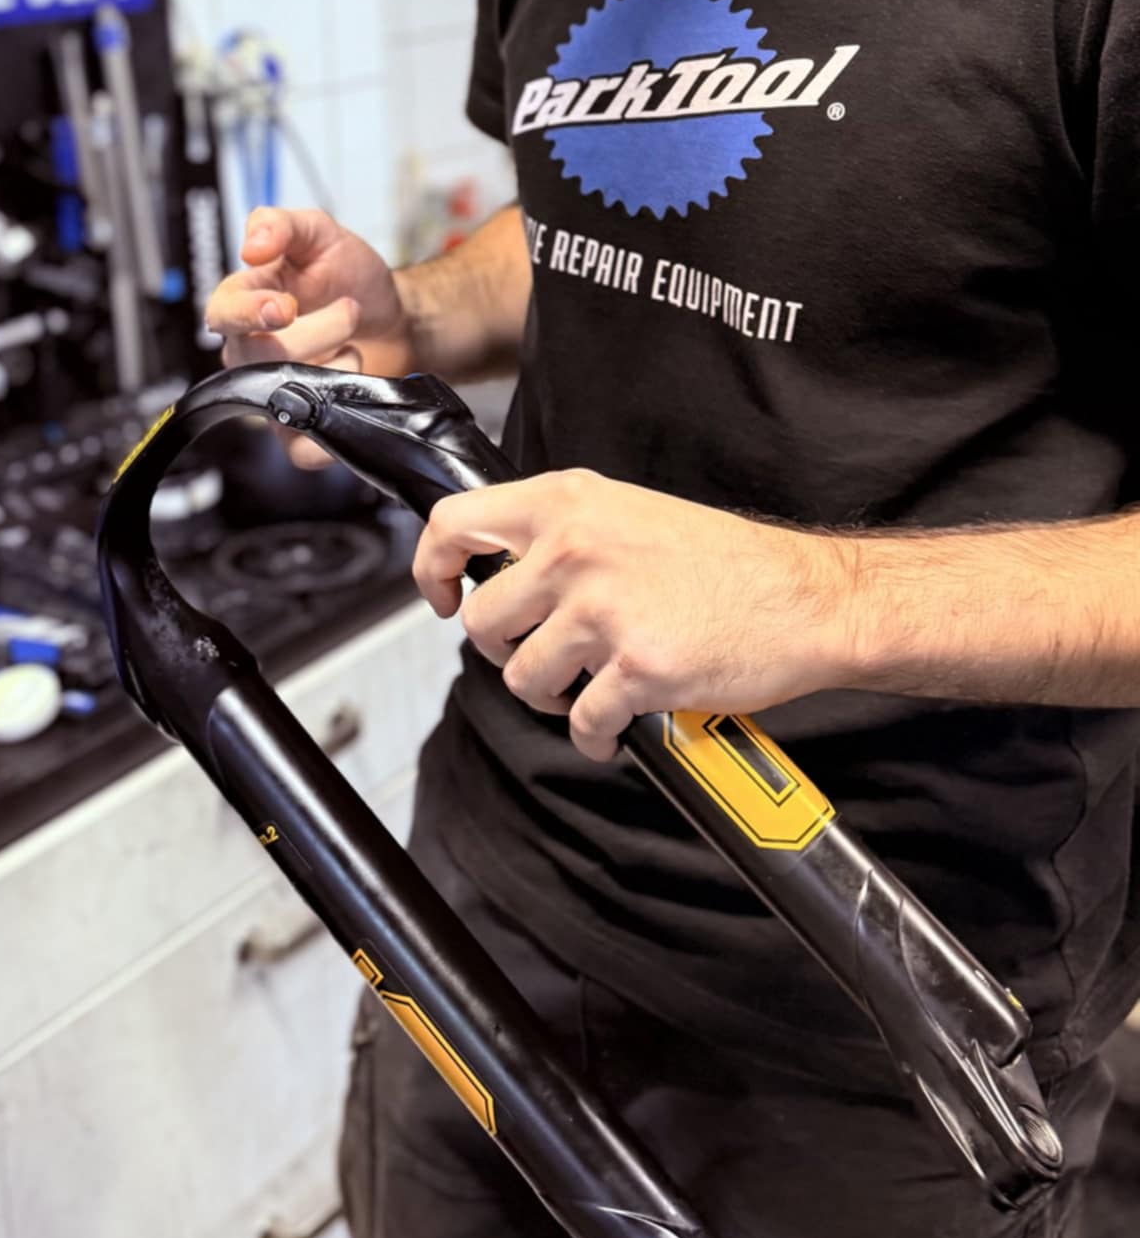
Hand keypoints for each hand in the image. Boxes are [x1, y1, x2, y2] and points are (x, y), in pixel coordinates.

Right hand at [206, 208, 412, 467]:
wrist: (394, 320)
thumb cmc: (349, 277)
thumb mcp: (321, 234)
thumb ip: (284, 225)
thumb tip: (251, 244)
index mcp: (244, 301)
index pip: (223, 312)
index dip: (249, 313)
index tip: (285, 307)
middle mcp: (248, 352)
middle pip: (257, 356)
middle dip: (317, 331)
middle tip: (350, 310)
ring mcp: (271, 394)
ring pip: (281, 399)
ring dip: (333, 371)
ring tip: (353, 349)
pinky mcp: (299, 431)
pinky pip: (301, 450)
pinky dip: (332, 426)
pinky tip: (352, 393)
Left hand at [412, 470, 857, 760]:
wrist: (806, 597)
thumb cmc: (726, 561)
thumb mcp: (629, 513)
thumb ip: (563, 532)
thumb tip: (504, 571)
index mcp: (568, 501)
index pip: (455, 523)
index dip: (431, 568)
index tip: (439, 597)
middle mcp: (574, 549)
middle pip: (480, 620)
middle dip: (504, 650)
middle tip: (541, 653)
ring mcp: (602, 610)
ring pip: (522, 677)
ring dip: (549, 695)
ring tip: (586, 687)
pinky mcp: (635, 668)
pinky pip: (581, 723)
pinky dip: (593, 736)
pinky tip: (614, 725)